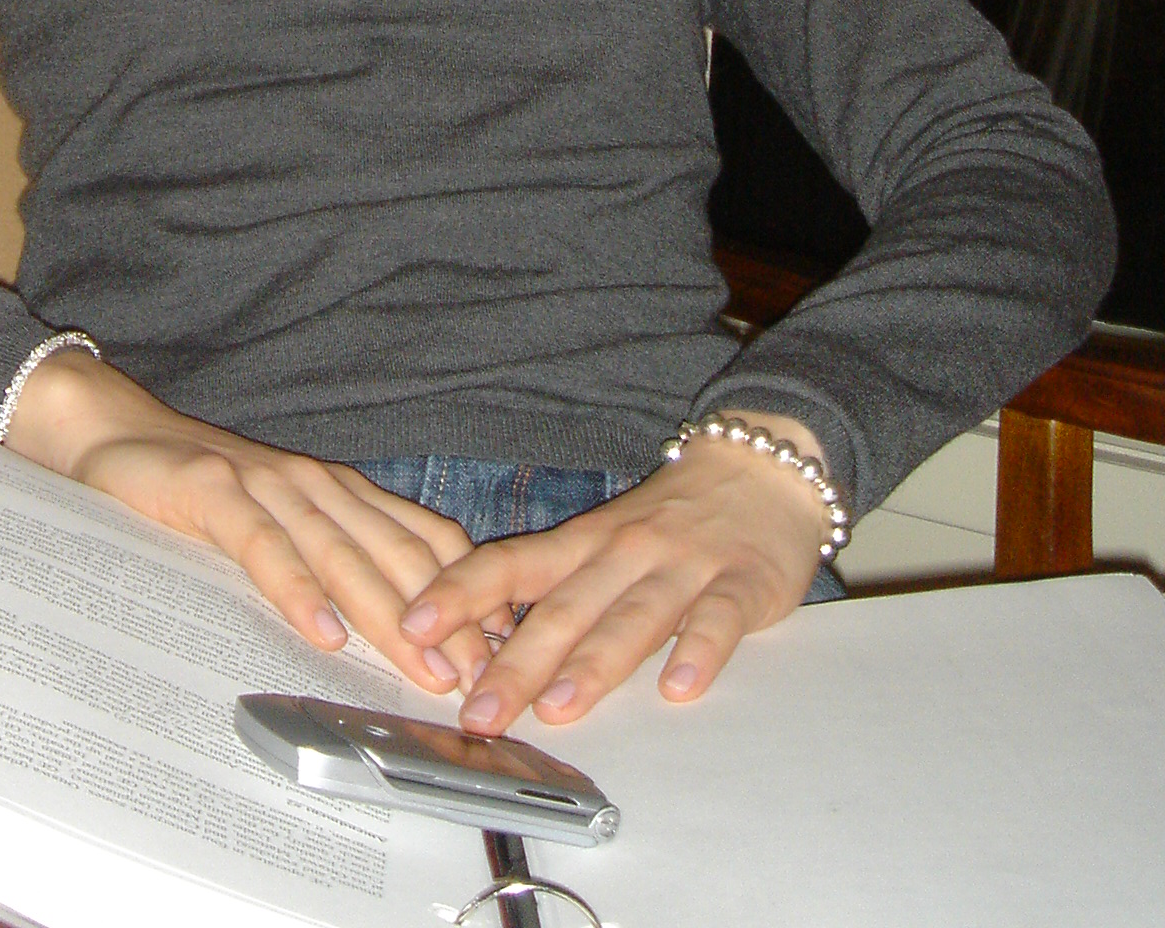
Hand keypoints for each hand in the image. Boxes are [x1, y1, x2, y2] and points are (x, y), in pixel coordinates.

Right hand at [9, 350, 491, 697]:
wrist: (115, 434)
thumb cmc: (201, 495)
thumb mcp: (282, 527)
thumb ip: (335, 562)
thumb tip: (404, 632)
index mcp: (341, 493)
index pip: (425, 543)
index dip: (471, 595)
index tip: (505, 651)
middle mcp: (317, 485)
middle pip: (397, 556)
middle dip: (448, 622)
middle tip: (483, 680)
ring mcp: (266, 485)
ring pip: (342, 555)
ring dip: (389, 615)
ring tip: (424, 668)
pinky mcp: (213, 493)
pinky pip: (264, 548)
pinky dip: (297, 590)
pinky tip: (323, 631)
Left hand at [398, 411, 830, 733]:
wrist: (763, 467)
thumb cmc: (673, 517)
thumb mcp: (605, 540)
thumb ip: (558, 589)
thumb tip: (485, 645)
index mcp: (583, 544)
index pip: (510, 564)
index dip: (460, 594)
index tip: (413, 627)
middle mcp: (624, 552)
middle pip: (563, 609)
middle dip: (517, 663)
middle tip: (478, 710)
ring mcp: (682, 567)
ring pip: (632, 617)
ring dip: (593, 663)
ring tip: (559, 706)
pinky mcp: (741, 583)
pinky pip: (717, 619)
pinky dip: (698, 651)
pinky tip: (679, 686)